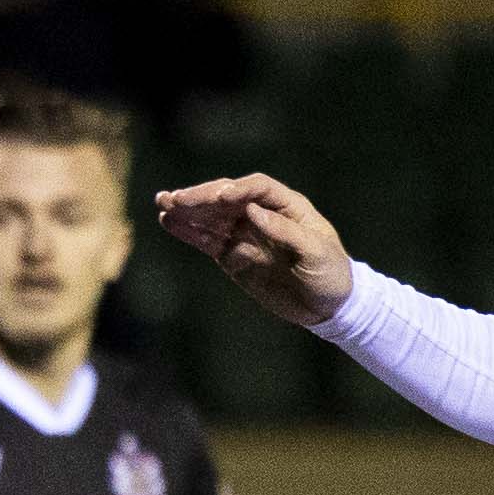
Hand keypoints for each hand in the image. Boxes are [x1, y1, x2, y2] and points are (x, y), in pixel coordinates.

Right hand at [153, 174, 354, 327]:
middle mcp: (262, 215)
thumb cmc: (330, 274)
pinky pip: (207, 241)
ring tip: (163, 204)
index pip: (258, 188)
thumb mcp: (316, 253)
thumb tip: (252, 211)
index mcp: (287, 207)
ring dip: (187, 211)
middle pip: (227, 199)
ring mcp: (245, 235)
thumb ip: (285, 232)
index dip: (239, 190)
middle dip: (202, 198)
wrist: (327, 306)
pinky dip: (188, 232)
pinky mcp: (233, 257)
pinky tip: (169, 222)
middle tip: (176, 199)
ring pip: (212, 218)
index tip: (221, 197)